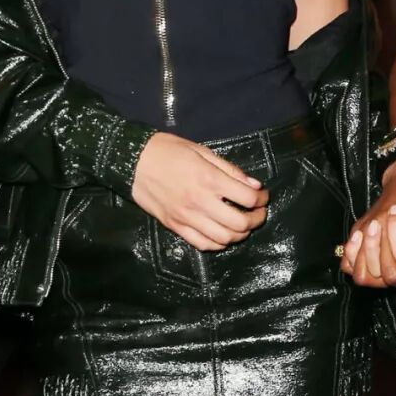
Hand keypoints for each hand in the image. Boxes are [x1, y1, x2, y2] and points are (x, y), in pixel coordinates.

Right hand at [131, 132, 268, 251]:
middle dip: (256, 220)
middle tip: (258, 212)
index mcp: (209, 179)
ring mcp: (186, 217)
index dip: (262, 198)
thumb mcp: (202, 151)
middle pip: (239, 223)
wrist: (132, 161)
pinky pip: (202, 244)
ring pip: (223, 238)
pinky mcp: (174, 227)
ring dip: (240, 234)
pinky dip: (219, 243)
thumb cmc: (169, 151)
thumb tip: (254, 185)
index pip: (247, 197)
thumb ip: (230, 170)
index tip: (263, 195)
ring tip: (244, 224)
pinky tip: (224, 234)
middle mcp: (200, 202)